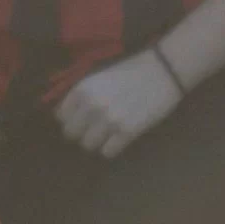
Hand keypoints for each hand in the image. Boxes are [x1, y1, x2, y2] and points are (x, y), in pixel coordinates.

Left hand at [53, 49, 185, 160]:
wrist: (163, 71)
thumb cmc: (131, 72)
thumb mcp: (100, 78)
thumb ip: (82, 96)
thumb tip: (66, 117)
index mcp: (83, 89)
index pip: (61, 117)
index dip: (71, 119)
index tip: (81, 119)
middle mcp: (92, 105)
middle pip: (71, 134)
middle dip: (81, 132)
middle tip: (94, 128)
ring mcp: (109, 120)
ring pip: (88, 145)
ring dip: (97, 141)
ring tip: (108, 133)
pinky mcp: (127, 132)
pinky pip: (107, 152)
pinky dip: (112, 148)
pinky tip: (120, 137)